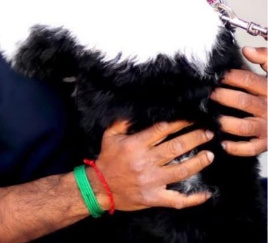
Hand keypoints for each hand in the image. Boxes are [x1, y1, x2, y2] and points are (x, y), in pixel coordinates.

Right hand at [94, 120, 213, 211]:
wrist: (99, 188)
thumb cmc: (106, 160)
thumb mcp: (109, 135)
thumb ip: (122, 121)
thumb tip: (135, 109)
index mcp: (136, 144)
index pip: (162, 130)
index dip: (179, 123)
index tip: (191, 118)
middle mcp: (146, 161)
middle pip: (176, 147)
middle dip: (194, 138)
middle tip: (208, 132)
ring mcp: (152, 181)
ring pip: (181, 170)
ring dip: (198, 162)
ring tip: (210, 154)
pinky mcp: (155, 198)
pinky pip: (178, 200)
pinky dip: (194, 198)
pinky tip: (206, 193)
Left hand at [210, 47, 266, 156]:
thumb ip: (264, 58)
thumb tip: (247, 49)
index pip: (247, 80)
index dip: (229, 76)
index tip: (214, 75)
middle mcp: (267, 108)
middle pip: (242, 101)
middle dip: (222, 97)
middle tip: (206, 94)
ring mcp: (266, 127)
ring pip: (243, 126)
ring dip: (225, 122)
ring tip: (210, 117)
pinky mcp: (265, 142)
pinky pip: (250, 148)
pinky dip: (236, 148)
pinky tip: (223, 143)